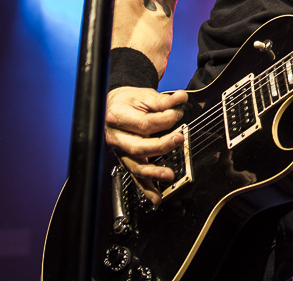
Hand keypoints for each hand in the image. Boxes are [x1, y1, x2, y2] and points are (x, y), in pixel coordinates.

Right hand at [105, 87, 188, 203]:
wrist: (112, 107)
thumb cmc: (128, 101)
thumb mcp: (143, 95)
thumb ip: (163, 100)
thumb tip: (180, 99)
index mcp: (117, 116)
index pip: (144, 123)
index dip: (164, 120)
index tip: (178, 114)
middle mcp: (115, 136)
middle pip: (138, 146)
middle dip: (160, 146)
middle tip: (178, 140)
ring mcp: (119, 151)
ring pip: (135, 166)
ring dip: (153, 173)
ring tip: (169, 175)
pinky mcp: (125, 160)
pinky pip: (134, 177)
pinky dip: (145, 189)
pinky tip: (156, 197)